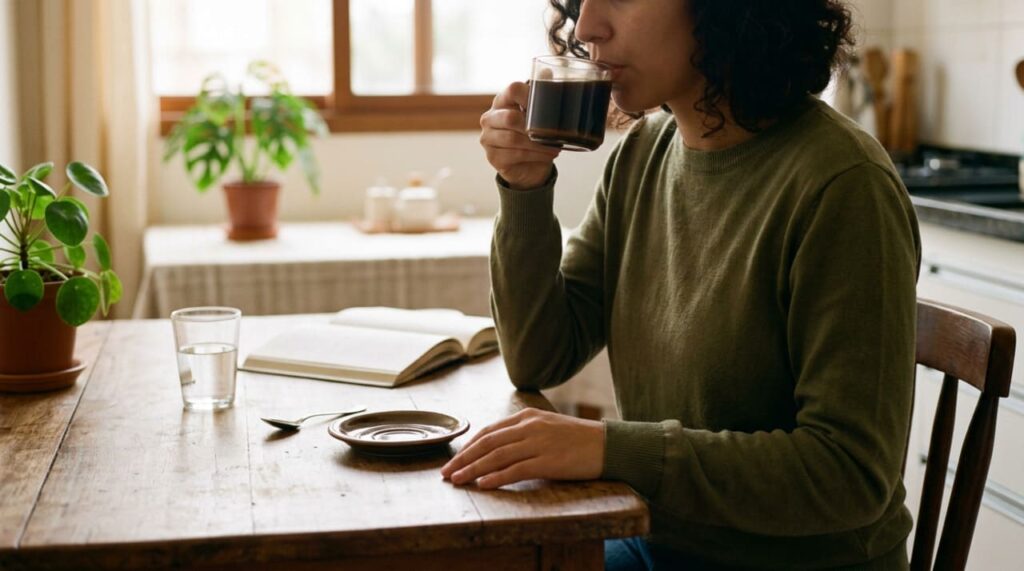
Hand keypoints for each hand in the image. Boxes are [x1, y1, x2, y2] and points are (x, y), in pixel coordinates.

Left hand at [441, 408, 604, 488]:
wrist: (609, 444)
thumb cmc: (578, 439)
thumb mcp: (547, 427)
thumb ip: (523, 433)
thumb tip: (499, 448)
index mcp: (527, 416)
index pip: (489, 432)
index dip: (468, 446)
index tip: (454, 459)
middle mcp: (529, 427)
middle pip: (487, 443)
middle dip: (463, 458)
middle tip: (446, 472)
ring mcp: (538, 443)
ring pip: (497, 457)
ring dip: (473, 469)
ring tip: (457, 480)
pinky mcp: (548, 461)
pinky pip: (516, 470)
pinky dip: (497, 477)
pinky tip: (483, 484)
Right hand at [480, 82, 560, 189]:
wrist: (529, 165)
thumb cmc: (533, 134)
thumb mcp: (539, 113)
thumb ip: (540, 92)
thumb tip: (546, 71)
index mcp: (501, 101)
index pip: (513, 89)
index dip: (531, 95)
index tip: (548, 105)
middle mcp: (489, 118)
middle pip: (511, 118)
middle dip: (534, 127)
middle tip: (553, 132)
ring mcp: (487, 138)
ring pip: (513, 139)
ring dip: (537, 144)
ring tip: (555, 146)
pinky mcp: (492, 157)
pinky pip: (515, 155)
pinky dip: (535, 155)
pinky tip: (547, 154)